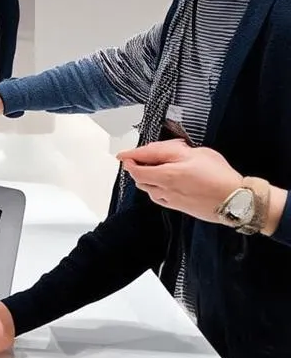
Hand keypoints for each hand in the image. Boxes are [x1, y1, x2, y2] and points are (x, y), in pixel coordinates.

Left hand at [118, 140, 242, 222]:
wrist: (234, 200)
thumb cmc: (219, 176)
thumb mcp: (198, 153)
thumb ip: (175, 150)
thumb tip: (161, 150)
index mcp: (168, 172)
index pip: (139, 164)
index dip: (129, 157)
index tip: (122, 155)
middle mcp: (165, 187)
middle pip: (139, 177)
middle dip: (134, 167)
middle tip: (136, 159)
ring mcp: (169, 199)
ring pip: (146, 188)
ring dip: (143, 178)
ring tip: (149, 169)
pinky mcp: (176, 206)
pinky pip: (156, 197)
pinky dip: (152, 189)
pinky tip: (160, 184)